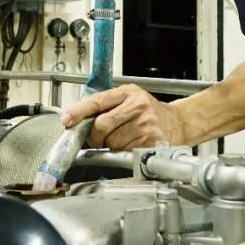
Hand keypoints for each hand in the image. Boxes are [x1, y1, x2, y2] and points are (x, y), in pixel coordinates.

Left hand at [61, 84, 182, 149]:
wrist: (177, 122)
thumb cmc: (148, 112)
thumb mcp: (128, 99)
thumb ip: (106, 105)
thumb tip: (77, 119)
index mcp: (127, 92)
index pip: (97, 100)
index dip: (79, 111)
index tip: (67, 120)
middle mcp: (137, 106)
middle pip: (101, 125)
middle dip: (95, 136)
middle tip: (98, 138)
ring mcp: (145, 124)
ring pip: (112, 142)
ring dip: (111, 145)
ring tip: (122, 138)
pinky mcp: (150, 141)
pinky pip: (124, 151)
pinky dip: (123, 151)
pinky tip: (131, 144)